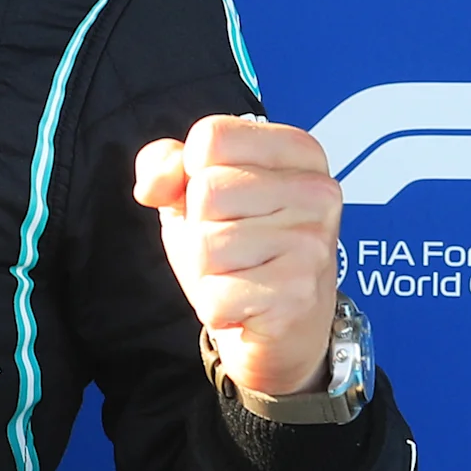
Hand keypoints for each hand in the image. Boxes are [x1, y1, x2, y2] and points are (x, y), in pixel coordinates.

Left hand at [133, 116, 344, 396]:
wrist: (282, 332)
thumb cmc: (242, 253)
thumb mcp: (198, 195)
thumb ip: (167, 166)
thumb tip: (153, 185)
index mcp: (300, 153)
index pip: (212, 137)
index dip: (193, 174)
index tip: (223, 202)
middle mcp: (317, 192)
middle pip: (207, 190)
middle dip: (199, 227)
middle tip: (234, 249)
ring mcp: (312, 243)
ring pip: (205, 244)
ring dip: (206, 271)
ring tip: (240, 276)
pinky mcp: (297, 294)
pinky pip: (215, 294)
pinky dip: (216, 307)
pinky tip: (246, 306)